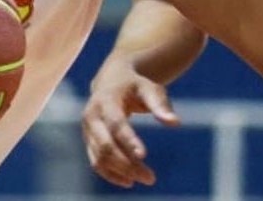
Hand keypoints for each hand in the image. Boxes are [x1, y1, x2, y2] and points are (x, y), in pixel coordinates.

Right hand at [81, 62, 179, 187]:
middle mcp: (92, 116)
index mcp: (106, 100)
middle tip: (150, 178)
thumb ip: (160, 104)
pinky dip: (111, 174)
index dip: (128, 140)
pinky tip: (129, 181)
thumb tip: (174, 123)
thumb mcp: (149, 88)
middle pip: (105, 145)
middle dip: (126, 164)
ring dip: (121, 172)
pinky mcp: (89, 141)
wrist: (111, 82)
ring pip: (99, 157)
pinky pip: (96, 162)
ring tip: (145, 178)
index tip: (143, 156)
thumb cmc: (135, 86)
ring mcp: (87, 130)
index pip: (116, 123)